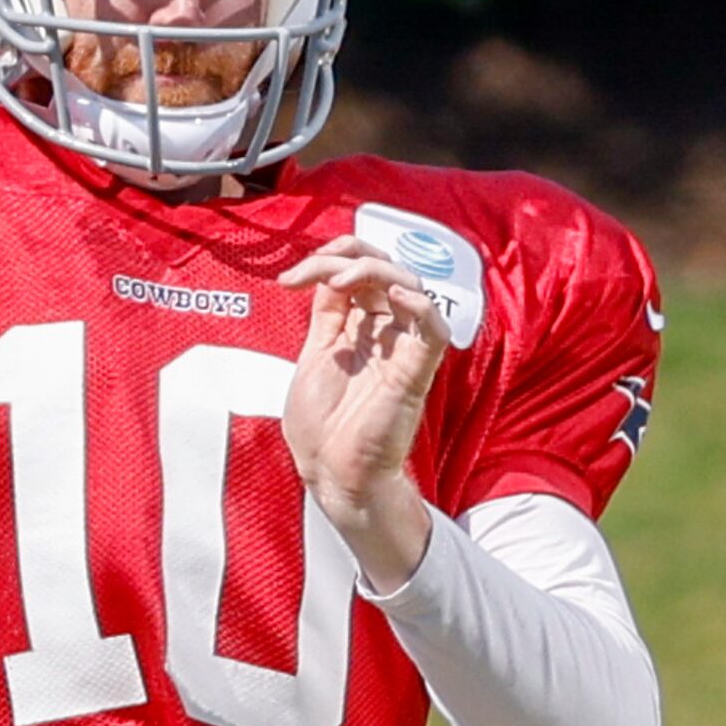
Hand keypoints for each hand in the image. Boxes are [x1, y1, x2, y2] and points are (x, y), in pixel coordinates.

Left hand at [279, 234, 450, 592]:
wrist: (332, 474)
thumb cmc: (323, 429)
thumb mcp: (313, 356)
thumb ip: (324, 317)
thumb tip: (322, 276)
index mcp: (358, 328)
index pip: (358, 271)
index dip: (329, 258)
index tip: (292, 277)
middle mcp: (383, 332)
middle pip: (385, 267)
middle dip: (352, 252)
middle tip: (319, 264)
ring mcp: (401, 349)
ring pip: (410, 285)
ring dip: (375, 269)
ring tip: (341, 278)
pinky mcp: (415, 371)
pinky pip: (433, 329)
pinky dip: (419, 305)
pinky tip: (391, 295)